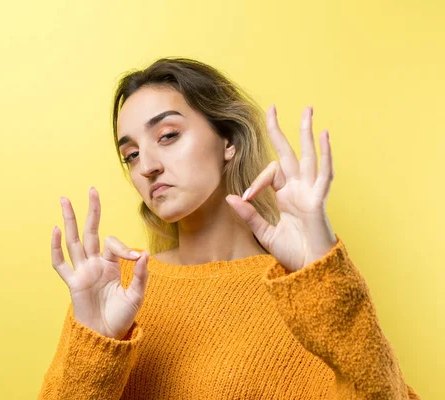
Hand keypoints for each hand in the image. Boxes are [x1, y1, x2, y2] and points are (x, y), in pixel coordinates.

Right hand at [51, 187, 149, 339]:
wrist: (107, 336)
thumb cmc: (122, 317)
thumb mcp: (137, 296)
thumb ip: (141, 275)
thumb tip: (146, 254)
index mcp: (110, 265)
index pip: (113, 244)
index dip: (125, 247)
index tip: (138, 259)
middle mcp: (94, 264)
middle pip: (91, 232)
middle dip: (92, 211)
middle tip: (92, 189)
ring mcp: (82, 272)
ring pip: (74, 241)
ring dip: (69, 220)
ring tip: (65, 200)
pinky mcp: (72, 283)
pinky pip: (61, 264)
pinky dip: (56, 248)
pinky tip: (55, 230)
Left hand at [225, 105, 336, 272]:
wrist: (310, 270)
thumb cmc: (292, 253)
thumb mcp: (264, 232)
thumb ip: (248, 215)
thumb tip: (229, 197)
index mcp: (286, 195)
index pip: (270, 174)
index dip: (255, 181)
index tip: (244, 197)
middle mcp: (298, 189)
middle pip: (288, 153)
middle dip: (280, 131)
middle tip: (273, 108)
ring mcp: (310, 192)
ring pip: (309, 156)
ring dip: (307, 132)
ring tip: (308, 109)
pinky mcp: (319, 200)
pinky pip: (324, 174)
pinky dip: (326, 154)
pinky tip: (324, 134)